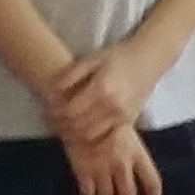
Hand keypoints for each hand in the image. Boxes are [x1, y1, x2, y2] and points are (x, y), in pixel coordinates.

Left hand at [43, 42, 162, 147]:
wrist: (148, 59)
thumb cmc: (117, 57)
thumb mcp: (91, 59)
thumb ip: (70, 75)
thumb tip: (51, 92)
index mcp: (101, 88)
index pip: (69, 111)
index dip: (53, 114)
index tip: (45, 110)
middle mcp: (112, 106)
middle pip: (77, 126)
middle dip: (60, 126)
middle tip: (50, 120)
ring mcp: (122, 116)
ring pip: (89, 136)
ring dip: (72, 134)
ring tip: (63, 125)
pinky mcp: (128, 122)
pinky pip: (104, 137)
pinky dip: (89, 138)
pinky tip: (80, 131)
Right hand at [67, 125, 166, 194]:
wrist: (81, 115)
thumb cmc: (106, 118)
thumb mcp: (128, 127)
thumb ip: (134, 143)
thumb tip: (141, 148)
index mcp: (137, 154)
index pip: (152, 182)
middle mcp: (122, 166)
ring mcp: (102, 171)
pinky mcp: (83, 173)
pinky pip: (88, 194)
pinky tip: (87, 193)